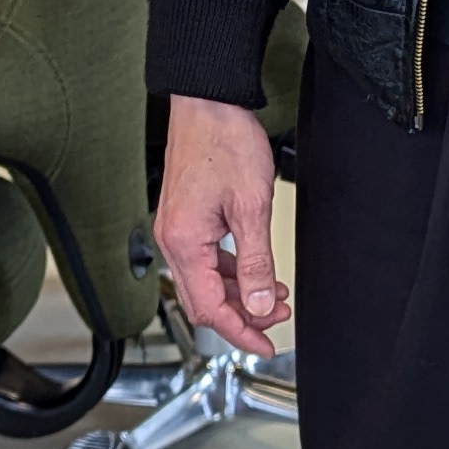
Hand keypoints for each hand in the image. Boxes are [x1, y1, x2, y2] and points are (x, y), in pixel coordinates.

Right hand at [153, 96, 289, 355]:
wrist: (208, 103)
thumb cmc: (223, 142)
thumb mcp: (251, 207)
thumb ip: (257, 262)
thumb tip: (261, 304)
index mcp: (184, 243)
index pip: (210, 309)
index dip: (240, 332)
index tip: (265, 344)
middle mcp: (172, 240)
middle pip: (204, 301)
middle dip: (242, 316)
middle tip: (276, 321)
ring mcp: (176, 229)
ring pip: (206, 282)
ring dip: (240, 293)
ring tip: (275, 296)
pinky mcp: (184, 218)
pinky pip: (205, 260)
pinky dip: (231, 272)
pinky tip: (255, 271)